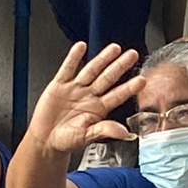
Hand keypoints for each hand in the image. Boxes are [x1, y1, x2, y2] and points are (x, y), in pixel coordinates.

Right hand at [27, 41, 142, 155]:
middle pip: (107, 78)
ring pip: (91, 70)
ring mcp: (75, 89)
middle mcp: (89, 96)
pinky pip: (67, 69)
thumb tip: (125, 133)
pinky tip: (81, 47)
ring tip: (114, 48)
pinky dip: (73, 58)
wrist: (46, 139)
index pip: (117, 95)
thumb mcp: (86, 137)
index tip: (142, 80)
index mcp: (99, 109)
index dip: (129, 88)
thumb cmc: (67, 140)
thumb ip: (104, 130)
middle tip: (133, 55)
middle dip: (120, 66)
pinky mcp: (59, 85)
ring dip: (102, 59)